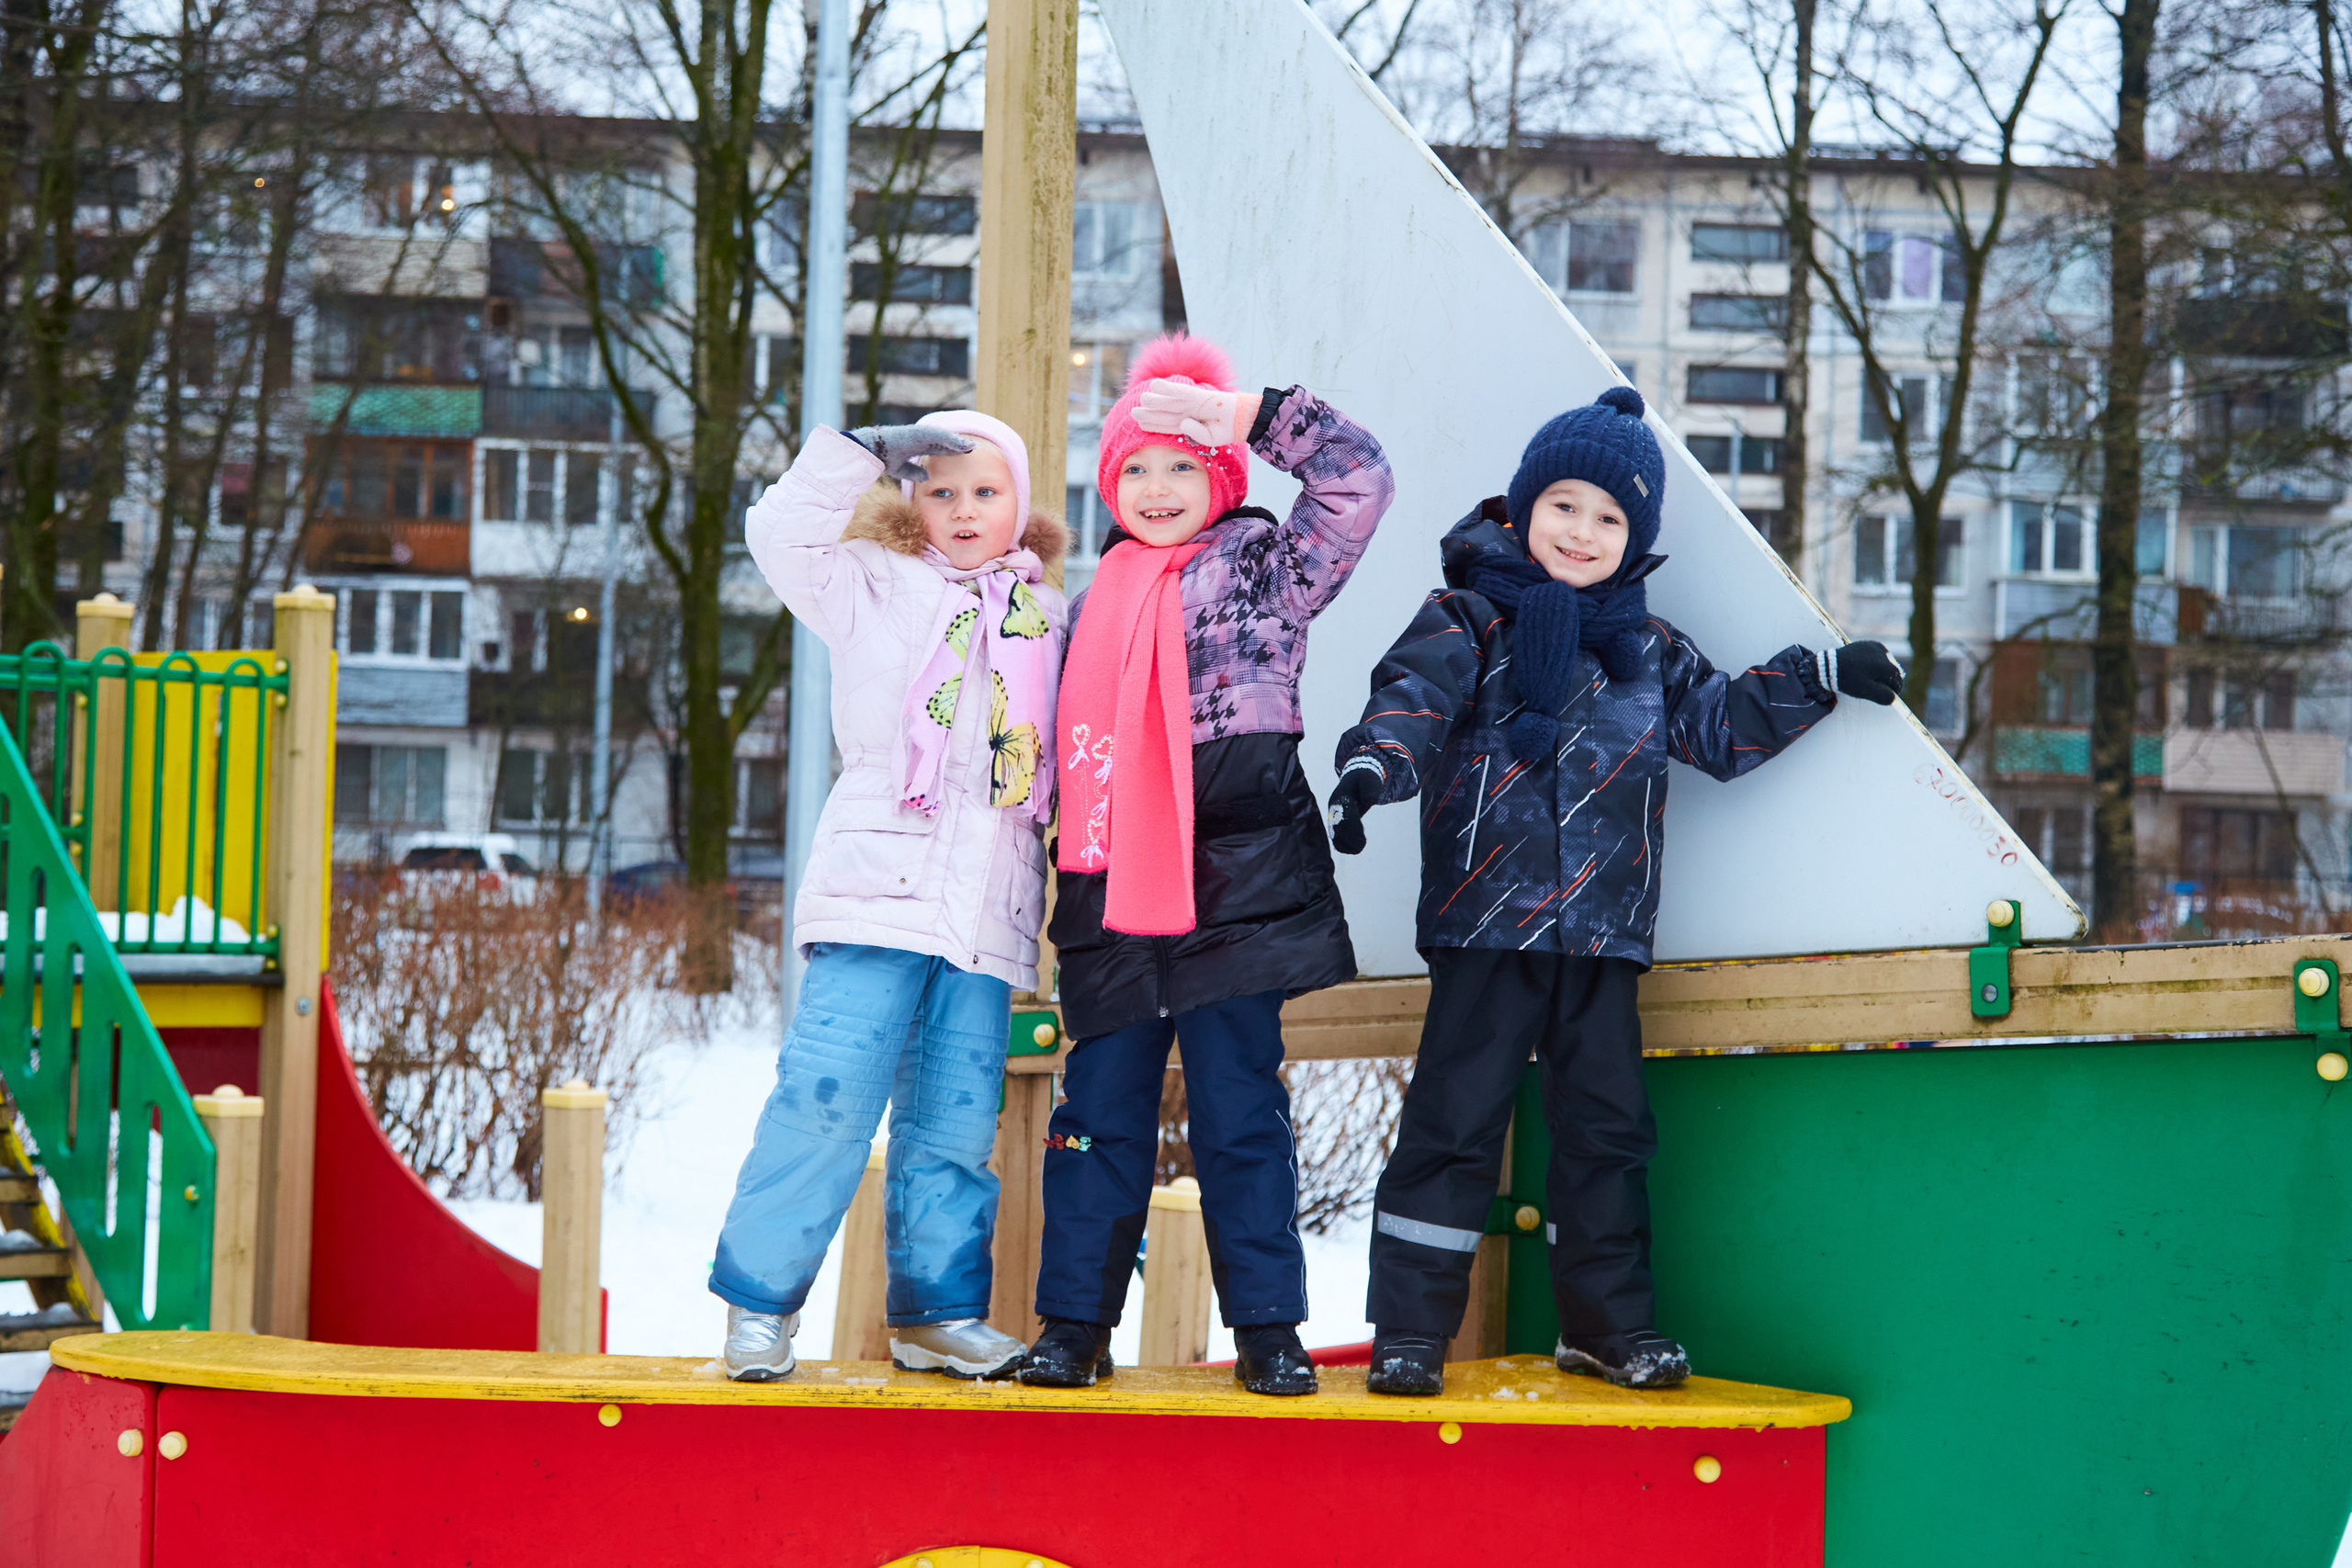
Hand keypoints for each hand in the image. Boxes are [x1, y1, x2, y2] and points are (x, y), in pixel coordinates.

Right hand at [846, 423, 971, 483]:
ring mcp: (918, 434)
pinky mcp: (916, 433)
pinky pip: (936, 436)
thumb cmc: (881, 459)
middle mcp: (919, 437)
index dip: (952, 450)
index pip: (939, 447)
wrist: (868, 452)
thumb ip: (913, 472)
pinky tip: (960, 443)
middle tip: (974, 448)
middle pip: (944, 441)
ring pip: (943, 437)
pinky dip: (949, 439)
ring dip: (957, 441)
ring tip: (970, 446)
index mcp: (916, 444)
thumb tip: (926, 477)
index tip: (965, 453)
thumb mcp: (900, 469)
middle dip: (959, 444)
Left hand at [1134, 380, 1260, 446]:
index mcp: (1187, 424)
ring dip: (1155, 400)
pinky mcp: (1198, 395)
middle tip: (1133, 412)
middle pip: (1165, 413)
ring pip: (1170, 402)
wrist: (1242, 419)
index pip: (1167, 425)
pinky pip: (1181, 391)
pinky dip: (1168, 388)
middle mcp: (1187, 412)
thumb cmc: (1226, 430)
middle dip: (1149, 413)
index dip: (1153, 425)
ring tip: (1142, 399)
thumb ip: (1196, 433)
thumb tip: (1184, 422)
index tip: (1140, 424)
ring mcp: (1192, 403)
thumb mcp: (1210, 438)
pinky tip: (1155, 384)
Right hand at [1325, 766, 1382, 854]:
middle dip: (1350, 838)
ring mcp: (1333, 817)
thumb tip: (1369, 801)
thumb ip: (1370, 791)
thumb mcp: (1370, 781)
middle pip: (1338, 827)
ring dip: (1346, 844)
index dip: (1353, 828)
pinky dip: (1345, 846)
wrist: (1357, 779)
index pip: (1344, 816)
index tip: (1363, 838)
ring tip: (1360, 846)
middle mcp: (1333, 808)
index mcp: (1340, 797)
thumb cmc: (1365, 781)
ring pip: (1335, 836)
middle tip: (1363, 844)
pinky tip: (1356, 847)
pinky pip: (1336, 839)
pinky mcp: (1336, 824)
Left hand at [1834, 641, 1903, 705]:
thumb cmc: (1848, 680)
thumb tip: (1894, 697)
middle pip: (1892, 671)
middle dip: (1886, 680)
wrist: (1830, 666)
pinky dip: (1874, 662)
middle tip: (1872, 686)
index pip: (1898, 681)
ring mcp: (1877, 647)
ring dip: (1880, 671)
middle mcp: (1885, 654)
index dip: (1892, 690)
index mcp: (1887, 666)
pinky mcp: (1869, 644)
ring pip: (1886, 663)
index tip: (1882, 694)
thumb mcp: (1867, 691)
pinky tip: (1863, 668)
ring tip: (1866, 677)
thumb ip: (1884, 696)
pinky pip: (1878, 656)